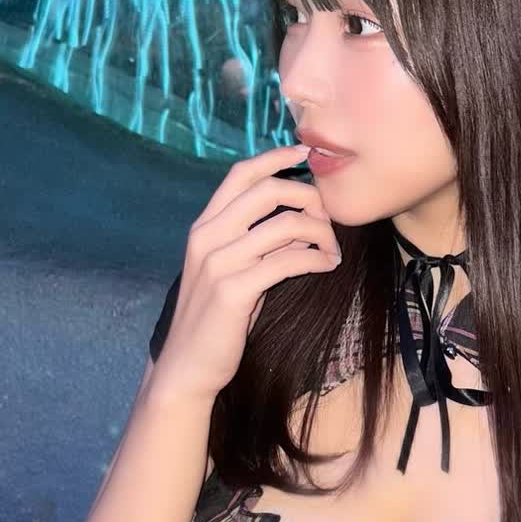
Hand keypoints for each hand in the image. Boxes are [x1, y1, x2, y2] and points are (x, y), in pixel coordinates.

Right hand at [149, 142, 340, 403]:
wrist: (186, 367)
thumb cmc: (213, 319)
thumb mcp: (226, 270)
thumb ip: (251, 242)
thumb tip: (295, 221)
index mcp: (204, 226)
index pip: (240, 175)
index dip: (275, 158)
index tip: (305, 155)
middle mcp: (207, 237)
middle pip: (268, 191)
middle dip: (309, 197)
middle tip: (330, 218)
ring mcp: (218, 262)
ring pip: (285, 225)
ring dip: (321, 234)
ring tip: (334, 251)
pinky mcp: (234, 290)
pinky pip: (288, 260)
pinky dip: (316, 259)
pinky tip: (327, 266)